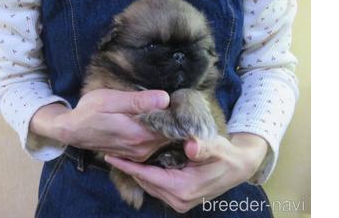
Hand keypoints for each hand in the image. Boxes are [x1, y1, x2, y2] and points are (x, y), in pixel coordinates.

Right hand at [30, 89, 170, 160]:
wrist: (72, 130)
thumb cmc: (89, 111)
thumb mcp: (111, 99)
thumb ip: (138, 101)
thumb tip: (165, 98)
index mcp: (139, 134)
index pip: (172, 126)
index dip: (178, 113)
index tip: (180, 99)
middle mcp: (142, 148)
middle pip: (170, 134)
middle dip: (175, 119)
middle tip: (176, 101)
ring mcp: (139, 154)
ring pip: (164, 140)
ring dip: (167, 126)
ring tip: (164, 108)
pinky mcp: (136, 156)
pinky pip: (156, 145)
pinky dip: (158, 133)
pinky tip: (154, 120)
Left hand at [105, 133, 267, 212]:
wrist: (239, 166)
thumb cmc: (225, 154)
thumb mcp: (216, 147)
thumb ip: (203, 147)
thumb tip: (192, 147)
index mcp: (183, 188)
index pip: (147, 176)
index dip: (127, 165)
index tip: (110, 156)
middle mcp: (179, 200)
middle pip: (144, 182)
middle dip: (129, 167)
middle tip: (112, 151)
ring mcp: (179, 202)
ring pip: (149, 185)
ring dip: (137, 171)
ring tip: (122, 155)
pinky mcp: (180, 199)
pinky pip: (156, 187)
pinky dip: (147, 175)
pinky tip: (140, 162)